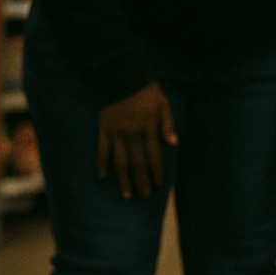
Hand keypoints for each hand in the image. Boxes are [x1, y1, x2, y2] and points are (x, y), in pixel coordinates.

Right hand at [98, 81, 177, 198]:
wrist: (122, 78)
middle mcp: (133, 134)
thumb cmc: (147, 93)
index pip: (154, 157)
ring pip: (120, 161)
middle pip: (138, 163)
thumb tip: (174, 144)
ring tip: (126, 194)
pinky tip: (103, 176)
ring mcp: (116, 133)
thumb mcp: (164, 105)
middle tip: (144, 196)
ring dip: (123, 179)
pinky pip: (102, 150)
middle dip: (142, 181)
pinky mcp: (103, 130)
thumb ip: (168, 125)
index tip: (158, 186)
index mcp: (149, 129)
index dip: (157, 172)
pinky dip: (101, 163)